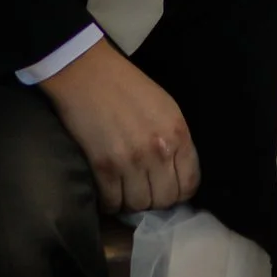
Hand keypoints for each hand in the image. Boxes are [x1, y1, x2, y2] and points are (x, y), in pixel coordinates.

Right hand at [37, 39, 199, 212]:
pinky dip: (110, 203)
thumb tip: (176, 171)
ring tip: (124, 192)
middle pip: (165, 199)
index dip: (179, 193)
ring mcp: (130, 161)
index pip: (189, 184)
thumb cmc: (127, 86)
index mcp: (178, 134)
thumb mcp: (166, 107)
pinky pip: (112, 202)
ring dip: (132, 203)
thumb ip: (175, 140)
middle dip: (156, 200)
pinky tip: (107, 193)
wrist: (86, 72)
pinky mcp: (103, 166)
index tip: (168, 190)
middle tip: (144, 192)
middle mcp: (159, 151)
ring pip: (139, 204)